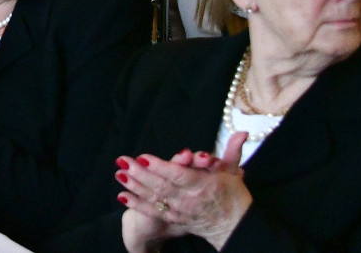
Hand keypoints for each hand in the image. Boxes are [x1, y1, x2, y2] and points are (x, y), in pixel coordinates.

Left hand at [116, 132, 251, 250]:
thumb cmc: (232, 196)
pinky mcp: (174, 219)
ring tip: (118, 174)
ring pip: (154, 198)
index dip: (161, 167)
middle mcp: (189, 200)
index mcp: (203, 186)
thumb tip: (241, 133)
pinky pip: (153, 212)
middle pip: (162, 186)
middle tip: (123, 161)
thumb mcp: (233, 172)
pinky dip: (137, 204)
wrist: (234, 227)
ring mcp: (180, 211)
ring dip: (134, 186)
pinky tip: (122, 195)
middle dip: (140, 174)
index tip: (143, 158)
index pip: (179, 175)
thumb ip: (233, 152)